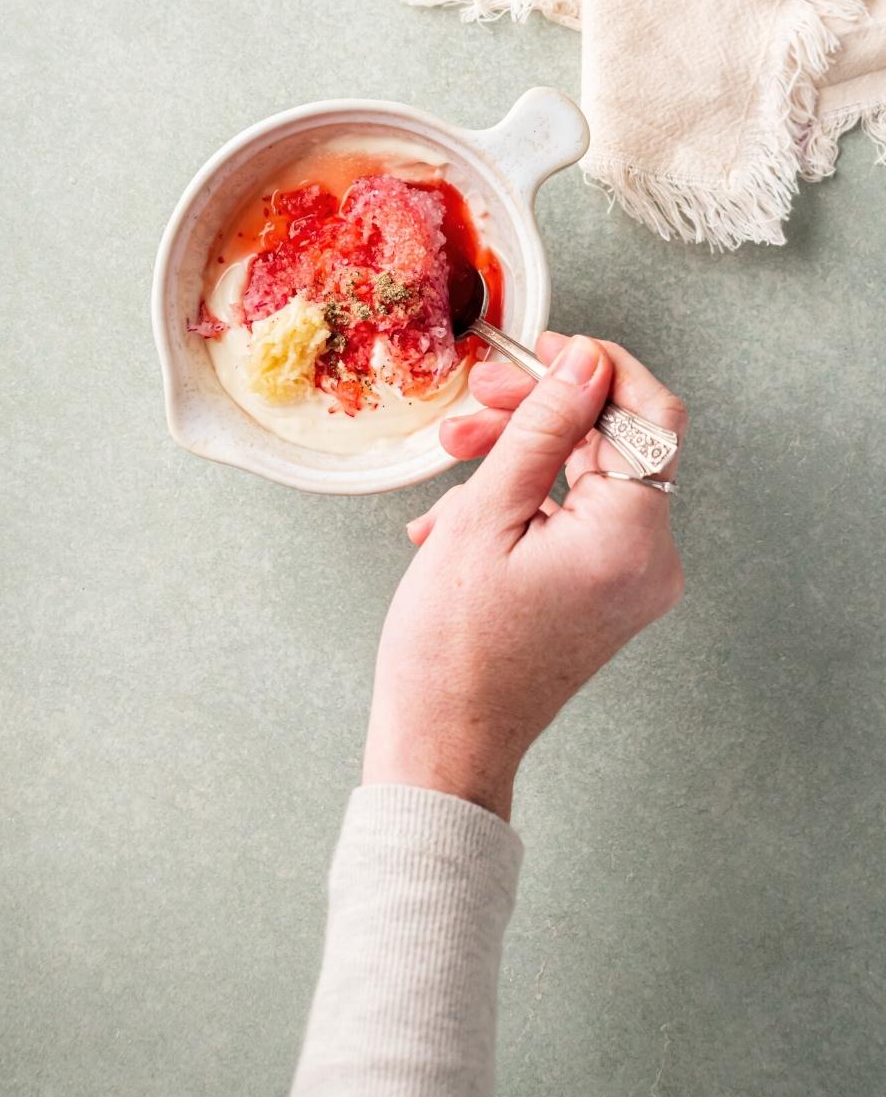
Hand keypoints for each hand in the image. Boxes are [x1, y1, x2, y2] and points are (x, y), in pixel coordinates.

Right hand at [363, 333, 686, 819]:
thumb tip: (585, 364)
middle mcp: (652, 561)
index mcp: (632, 539)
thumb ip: (542, 429)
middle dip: (541, 412)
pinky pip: (576, 518)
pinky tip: (459, 513)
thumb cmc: (452, 649)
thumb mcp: (484, 516)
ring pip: (589, 477)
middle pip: (614, 443)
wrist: (444, 744)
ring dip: (521, 454)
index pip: (651, 415)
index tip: (545, 351)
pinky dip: (525, 500)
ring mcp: (633, 581)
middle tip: (476, 399)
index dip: (599, 370)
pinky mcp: (608, 592)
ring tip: (451, 456)